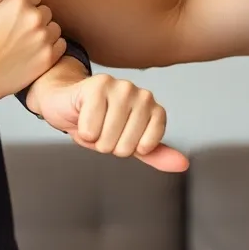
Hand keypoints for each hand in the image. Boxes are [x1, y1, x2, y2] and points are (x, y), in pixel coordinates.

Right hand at [0, 0, 64, 112]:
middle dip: (35, 20)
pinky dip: (51, 48)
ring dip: (44, 34)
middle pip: (46, 12)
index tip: (19, 17)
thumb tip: (18, 2)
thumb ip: (5, 3)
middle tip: (20, 34)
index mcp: (18, 2)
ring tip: (26, 45)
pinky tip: (35, 54)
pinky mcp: (48, 57)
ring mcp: (44, 38)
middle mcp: (34, 17)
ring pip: (54, 29)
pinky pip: (60, 45)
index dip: (27, 6)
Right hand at [29, 70, 188, 171]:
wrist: (64, 105)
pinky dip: (83, 130)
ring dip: (95, 139)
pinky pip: (92, 128)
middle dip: (109, 145)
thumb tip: (183, 164)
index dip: (129, 149)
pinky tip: (81, 116)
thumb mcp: (127, 143)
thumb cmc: (97, 124)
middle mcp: (140, 94)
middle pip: (127, 145)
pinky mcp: (97, 85)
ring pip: (109, 138)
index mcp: (152, 107)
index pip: (149, 145)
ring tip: (92, 124)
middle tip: (102, 129)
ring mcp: (120, 87)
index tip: (121, 136)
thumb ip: (154, 154)